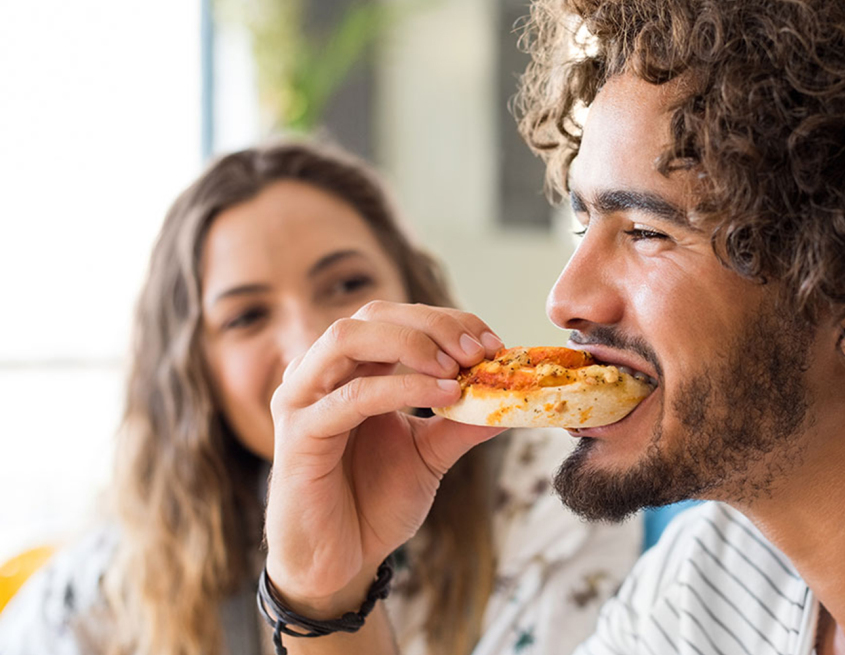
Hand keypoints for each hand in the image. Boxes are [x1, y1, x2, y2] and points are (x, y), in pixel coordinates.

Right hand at [263, 301, 505, 616]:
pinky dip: (402, 388)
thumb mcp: (429, 453)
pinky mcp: (299, 434)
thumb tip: (513, 398)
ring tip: (458, 366)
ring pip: (348, 338)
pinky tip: (444, 395)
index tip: (492, 343)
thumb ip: (463, 422)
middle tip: (480, 350)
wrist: (341, 563)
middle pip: (373, 314)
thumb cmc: (373, 503)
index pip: (396, 318)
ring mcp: (303, 399)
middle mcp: (320, 373)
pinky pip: (352, 396)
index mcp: (350, 370)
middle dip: (433, 324)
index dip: (446, 321)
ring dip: (410, 342)